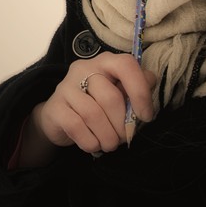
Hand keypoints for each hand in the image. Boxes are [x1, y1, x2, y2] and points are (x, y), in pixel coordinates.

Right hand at [29, 53, 156, 155]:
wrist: (60, 119)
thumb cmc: (97, 105)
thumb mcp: (120, 94)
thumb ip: (137, 88)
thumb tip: (150, 81)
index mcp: (105, 62)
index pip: (126, 65)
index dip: (140, 92)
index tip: (145, 116)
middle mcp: (84, 68)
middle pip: (110, 97)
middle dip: (122, 125)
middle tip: (123, 137)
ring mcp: (66, 87)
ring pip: (93, 114)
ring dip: (107, 137)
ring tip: (110, 144)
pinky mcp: (55, 107)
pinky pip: (76, 127)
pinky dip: (90, 142)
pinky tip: (94, 144)